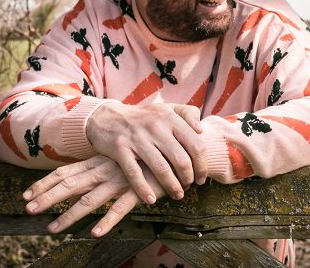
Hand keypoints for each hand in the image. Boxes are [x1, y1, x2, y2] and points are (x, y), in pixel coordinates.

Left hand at [23, 155, 164, 236]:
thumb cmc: (148, 156)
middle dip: (47, 197)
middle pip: (70, 184)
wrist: (178, 150)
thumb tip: (85, 174)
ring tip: (52, 229)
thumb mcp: (122, 157)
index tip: (26, 194)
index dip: (45, 183)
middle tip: (29, 209)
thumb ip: (105, 163)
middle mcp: (105, 170)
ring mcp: (121, 181)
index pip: (66, 171)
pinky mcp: (138, 191)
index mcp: (100, 162)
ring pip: (89, 200)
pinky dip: (107, 221)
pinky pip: (120, 208)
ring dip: (69, 215)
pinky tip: (94, 233)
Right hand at [86, 101, 205, 202]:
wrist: (107, 117)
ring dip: (171, 186)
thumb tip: (201, 130)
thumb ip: (188, 113)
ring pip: (161, 169)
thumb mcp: (167, 109)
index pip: (196, 145)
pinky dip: (143, 189)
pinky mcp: (120, 149)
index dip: (202, 165)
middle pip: (181, 160)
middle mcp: (156, 127)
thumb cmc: (144, 117)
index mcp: (170, 118)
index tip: (202, 177)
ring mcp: (137, 138)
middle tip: (189, 186)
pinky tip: (151, 199)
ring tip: (177, 194)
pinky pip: (134, 173)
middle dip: (189, 178)